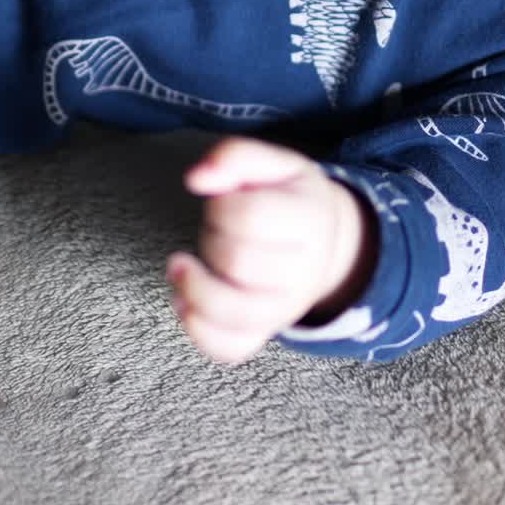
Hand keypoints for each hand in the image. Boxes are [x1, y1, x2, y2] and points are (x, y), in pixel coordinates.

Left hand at [166, 137, 369, 363]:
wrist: (325, 243)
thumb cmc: (290, 199)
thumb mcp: (274, 165)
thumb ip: (235, 156)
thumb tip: (196, 178)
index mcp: (311, 217)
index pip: (253, 216)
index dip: (221, 206)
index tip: (219, 201)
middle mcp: (306, 268)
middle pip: (239, 261)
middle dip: (210, 240)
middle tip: (213, 229)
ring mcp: (287, 307)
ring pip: (234, 312)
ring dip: (194, 289)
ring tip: (179, 268)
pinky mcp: (265, 332)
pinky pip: (232, 348)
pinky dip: (200, 332)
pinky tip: (185, 304)